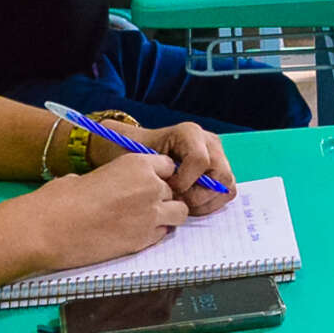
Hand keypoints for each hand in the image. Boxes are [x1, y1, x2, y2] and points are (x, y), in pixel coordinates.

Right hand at [23, 152, 189, 269]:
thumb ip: (114, 178)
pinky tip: (132, 234)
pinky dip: (154, 234)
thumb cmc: (60, 199)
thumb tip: (112, 185)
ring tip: (142, 221)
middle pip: (173, 191)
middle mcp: (151, 187)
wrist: (48, 229)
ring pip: (179, 213)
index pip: (168, 166)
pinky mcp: (145, 240)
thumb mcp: (92, 175)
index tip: (145, 184)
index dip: (158, 176)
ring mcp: (151, 215)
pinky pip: (163, 234)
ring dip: (166, 216)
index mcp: (137, 164)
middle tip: (138, 207)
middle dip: (161, 198)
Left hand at [118, 119, 236, 212]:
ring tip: (181, 203)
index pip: (200, 160)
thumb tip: (106, 127)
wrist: (141, 159)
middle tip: (175, 200)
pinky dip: (210, 204)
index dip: (184, 181)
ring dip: (205, 201)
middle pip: (219, 174)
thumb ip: (116, 134)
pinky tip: (189, 205)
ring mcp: (219, 158)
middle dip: (197, 194)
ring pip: (226, 185)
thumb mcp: (126, 145)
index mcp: (189, 133)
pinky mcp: (221, 174)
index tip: (165, 188)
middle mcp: (209, 142)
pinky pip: (226, 194)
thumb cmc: (133, 152)